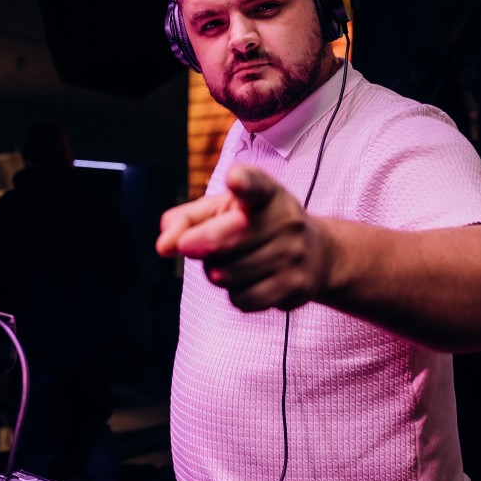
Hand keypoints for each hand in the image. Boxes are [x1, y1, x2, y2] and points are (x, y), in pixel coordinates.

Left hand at [155, 165, 331, 311]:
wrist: (316, 253)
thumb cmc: (256, 226)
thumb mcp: (223, 210)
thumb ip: (186, 220)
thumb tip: (164, 245)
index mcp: (266, 192)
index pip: (256, 185)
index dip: (244, 183)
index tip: (234, 181)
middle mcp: (285, 219)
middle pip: (222, 239)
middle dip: (197, 245)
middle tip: (189, 246)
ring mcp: (294, 254)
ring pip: (226, 275)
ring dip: (216, 272)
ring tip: (231, 261)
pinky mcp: (295, 286)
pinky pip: (242, 299)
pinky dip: (235, 294)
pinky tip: (250, 280)